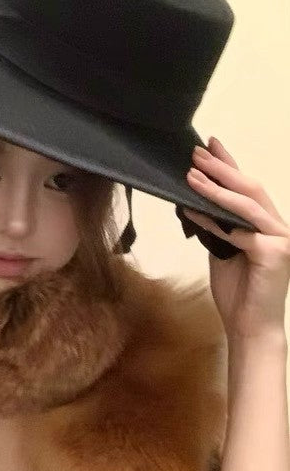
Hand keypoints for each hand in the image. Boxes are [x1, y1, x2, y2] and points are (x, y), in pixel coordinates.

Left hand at [183, 137, 289, 341]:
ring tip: (191, 175)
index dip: (229, 165)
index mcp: (267, 225)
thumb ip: (217, 226)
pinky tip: (193, 211)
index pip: (247, 188)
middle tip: (196, 153)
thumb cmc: (237, 291)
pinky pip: (239, 231)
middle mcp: (279, 227)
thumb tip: (195, 201)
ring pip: (246, 206)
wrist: (248, 326)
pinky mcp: (276, 253)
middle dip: (222, 168)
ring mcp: (282, 239)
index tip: (209, 145)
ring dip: (216, 188)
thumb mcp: (222, 250)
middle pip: (250, 189)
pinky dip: (214, 221)